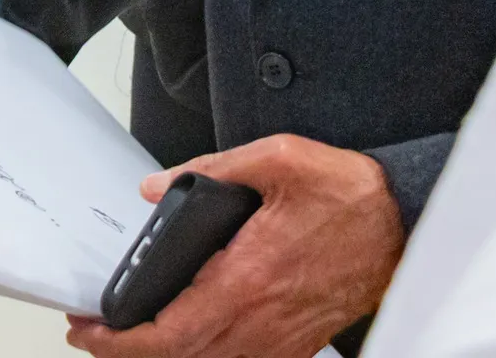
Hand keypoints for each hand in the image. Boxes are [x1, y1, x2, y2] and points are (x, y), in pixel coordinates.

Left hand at [65, 135, 403, 357]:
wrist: (408, 224)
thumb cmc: (350, 195)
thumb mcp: (278, 158)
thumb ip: (211, 169)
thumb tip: (155, 187)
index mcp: (247, 278)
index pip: (169, 331)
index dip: (119, 341)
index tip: (87, 328)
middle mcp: (260, 320)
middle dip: (127, 354)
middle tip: (93, 335)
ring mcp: (281, 337)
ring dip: (165, 357)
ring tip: (131, 338)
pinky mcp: (299, 341)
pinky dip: (205, 357)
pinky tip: (190, 340)